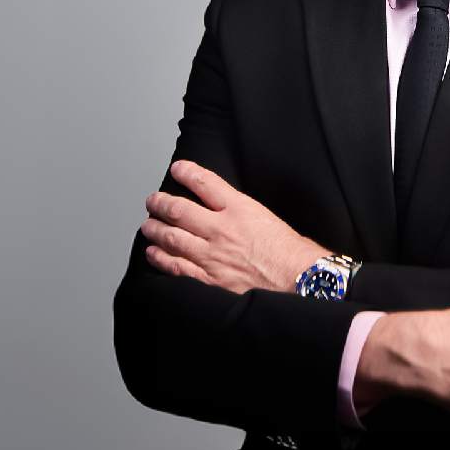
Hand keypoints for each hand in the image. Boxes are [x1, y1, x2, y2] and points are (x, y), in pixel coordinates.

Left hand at [139, 160, 329, 294]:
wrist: (300, 280)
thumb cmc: (292, 252)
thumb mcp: (268, 217)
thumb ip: (243, 211)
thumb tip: (225, 209)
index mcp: (239, 209)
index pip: (205, 182)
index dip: (187, 173)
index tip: (178, 169)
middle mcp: (221, 229)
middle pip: (179, 210)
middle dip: (161, 203)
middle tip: (153, 201)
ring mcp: (212, 255)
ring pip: (172, 237)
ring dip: (155, 229)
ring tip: (148, 225)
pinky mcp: (210, 279)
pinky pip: (177, 266)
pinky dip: (161, 258)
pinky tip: (153, 253)